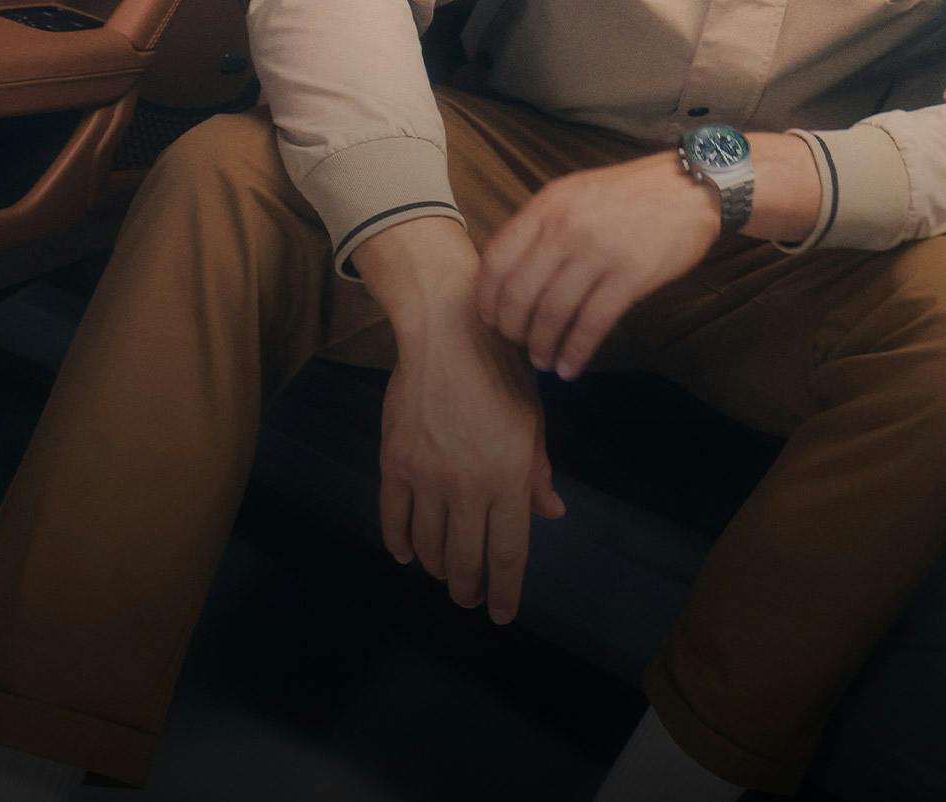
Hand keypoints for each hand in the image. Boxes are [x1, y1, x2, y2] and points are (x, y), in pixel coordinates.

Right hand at [352, 220, 562, 622]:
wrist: (448, 331)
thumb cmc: (504, 371)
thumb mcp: (534, 422)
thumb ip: (538, 474)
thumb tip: (551, 514)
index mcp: (509, 479)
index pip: (508, 556)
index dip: (506, 593)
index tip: (503, 615)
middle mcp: (467, 487)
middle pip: (464, 561)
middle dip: (468, 589)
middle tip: (471, 597)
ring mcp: (426, 477)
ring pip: (427, 545)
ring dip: (436, 567)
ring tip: (444, 573)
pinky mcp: (394, 463)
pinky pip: (393, 518)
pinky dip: (400, 542)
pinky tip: (407, 553)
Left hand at [476, 153, 728, 379]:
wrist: (691, 188)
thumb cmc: (631, 194)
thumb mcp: (576, 194)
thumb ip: (543, 226)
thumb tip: (512, 275)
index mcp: (548, 206)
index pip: (497, 259)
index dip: (487, 297)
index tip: (490, 318)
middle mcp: (566, 229)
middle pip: (520, 293)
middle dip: (513, 328)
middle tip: (517, 344)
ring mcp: (598, 253)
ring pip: (552, 314)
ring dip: (542, 345)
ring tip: (542, 360)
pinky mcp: (630, 277)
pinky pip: (591, 325)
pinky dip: (576, 352)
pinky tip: (570, 367)